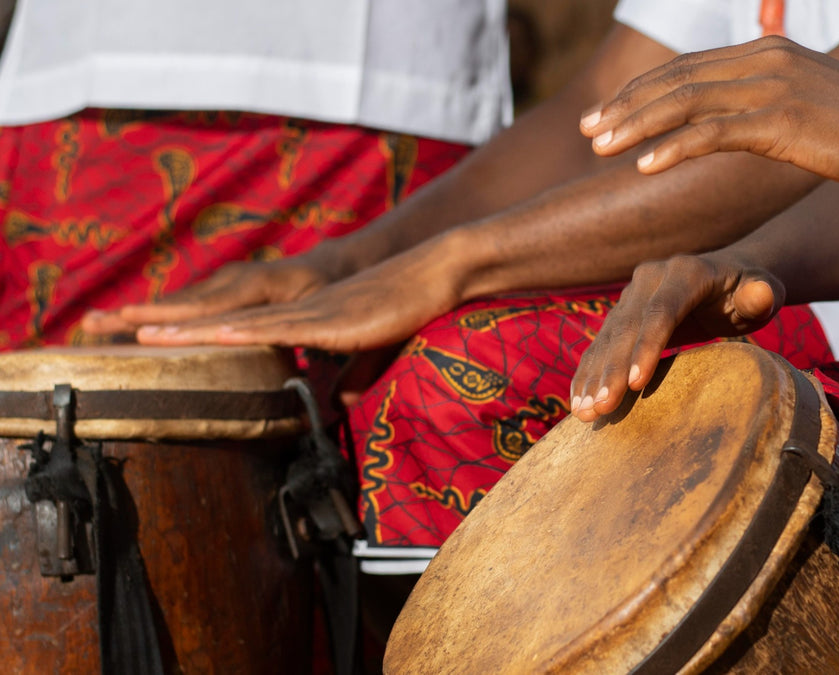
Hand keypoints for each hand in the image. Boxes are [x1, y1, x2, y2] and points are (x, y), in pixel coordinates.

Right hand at [82, 254, 334, 335]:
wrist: (332, 262)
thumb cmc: (333, 294)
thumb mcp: (330, 317)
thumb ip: (325, 349)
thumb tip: (323, 390)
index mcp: (259, 287)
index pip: (212, 309)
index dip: (177, 322)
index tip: (142, 332)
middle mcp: (234, 280)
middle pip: (179, 303)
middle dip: (136, 314)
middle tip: (94, 323)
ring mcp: (223, 281)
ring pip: (175, 301)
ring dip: (134, 312)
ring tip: (92, 323)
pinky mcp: (218, 287)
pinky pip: (182, 302)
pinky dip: (153, 311)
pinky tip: (123, 323)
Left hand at [130, 247, 460, 351]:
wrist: (436, 274)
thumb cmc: (406, 309)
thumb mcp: (369, 351)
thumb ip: (351, 377)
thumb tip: (341, 405)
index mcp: (294, 317)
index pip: (227, 327)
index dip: (184, 331)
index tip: (140, 338)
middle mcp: (289, 309)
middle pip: (215, 317)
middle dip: (160, 323)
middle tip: (105, 328)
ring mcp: (306, 311)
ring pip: (235, 321)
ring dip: (187, 328)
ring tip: (137, 334)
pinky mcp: (327, 320)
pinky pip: (275, 328)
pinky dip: (238, 333)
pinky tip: (207, 336)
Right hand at [570, 254, 781, 421]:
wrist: (728, 274)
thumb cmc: (751, 289)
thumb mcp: (764, 289)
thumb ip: (762, 294)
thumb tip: (760, 295)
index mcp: (686, 272)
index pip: (662, 311)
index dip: (647, 346)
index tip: (634, 383)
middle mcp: (651, 278)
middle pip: (627, 327)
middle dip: (611, 370)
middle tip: (601, 408)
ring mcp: (633, 295)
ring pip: (608, 337)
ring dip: (593, 376)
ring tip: (583, 413)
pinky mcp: (624, 313)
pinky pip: (601, 344)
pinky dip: (588, 372)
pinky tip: (578, 401)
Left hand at [579, 36, 838, 191]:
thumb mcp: (811, 103)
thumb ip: (768, 103)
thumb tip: (733, 122)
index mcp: (769, 51)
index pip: (689, 68)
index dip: (641, 91)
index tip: (606, 113)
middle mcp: (766, 60)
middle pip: (677, 79)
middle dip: (625, 105)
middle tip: (587, 129)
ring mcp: (774, 88)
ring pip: (686, 102)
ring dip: (636, 126)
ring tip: (600, 147)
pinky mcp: (784, 122)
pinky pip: (714, 133)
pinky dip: (673, 148)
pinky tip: (643, 167)